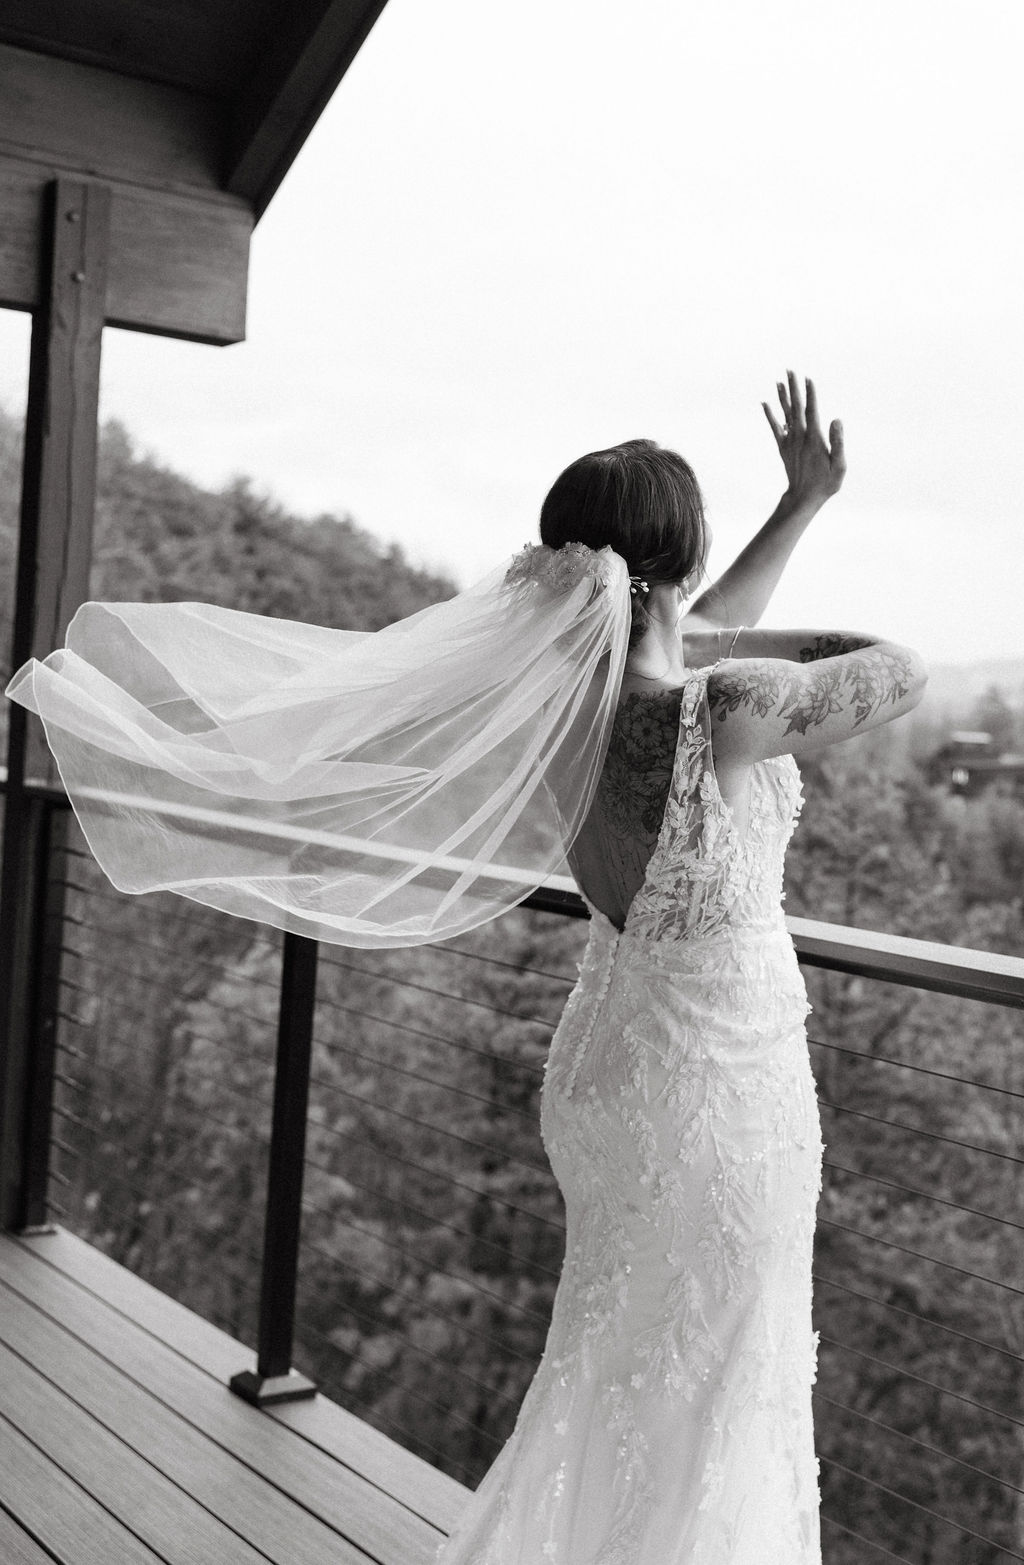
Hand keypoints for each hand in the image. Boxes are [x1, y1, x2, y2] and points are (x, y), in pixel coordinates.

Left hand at [762, 370, 845, 503]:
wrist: (803, 498)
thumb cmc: (826, 484)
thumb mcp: (839, 466)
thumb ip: (838, 442)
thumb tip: (836, 420)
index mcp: (815, 439)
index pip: (812, 411)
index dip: (810, 394)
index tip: (808, 378)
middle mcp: (800, 437)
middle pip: (796, 407)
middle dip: (794, 388)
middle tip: (790, 370)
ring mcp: (790, 442)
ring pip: (785, 414)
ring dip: (783, 397)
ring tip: (780, 381)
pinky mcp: (783, 447)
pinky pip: (775, 428)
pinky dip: (770, 415)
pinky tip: (765, 403)